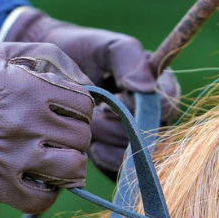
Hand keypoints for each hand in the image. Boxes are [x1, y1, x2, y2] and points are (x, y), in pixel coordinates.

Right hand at [0, 27, 93, 212]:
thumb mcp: (7, 53)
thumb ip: (53, 59)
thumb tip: (89, 83)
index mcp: (31, 88)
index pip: (84, 105)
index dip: (79, 109)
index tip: (65, 111)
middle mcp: (27, 122)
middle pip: (81, 137)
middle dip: (74, 136)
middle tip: (57, 135)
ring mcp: (13, 155)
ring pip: (72, 168)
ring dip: (68, 164)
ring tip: (53, 158)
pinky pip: (42, 198)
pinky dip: (46, 191)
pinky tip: (37, 179)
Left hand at [4, 8, 179, 178]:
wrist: (51, 70)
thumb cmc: (83, 52)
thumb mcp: (108, 47)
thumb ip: (129, 58)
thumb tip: (144, 87)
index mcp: (159, 86)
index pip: (167, 105)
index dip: (141, 106)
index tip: (116, 95)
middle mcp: (154, 115)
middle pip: (153, 135)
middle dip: (120, 127)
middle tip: (96, 114)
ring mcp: (137, 138)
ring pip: (137, 155)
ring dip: (109, 143)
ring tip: (89, 126)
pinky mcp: (119, 156)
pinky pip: (121, 170)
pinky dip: (104, 160)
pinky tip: (91, 146)